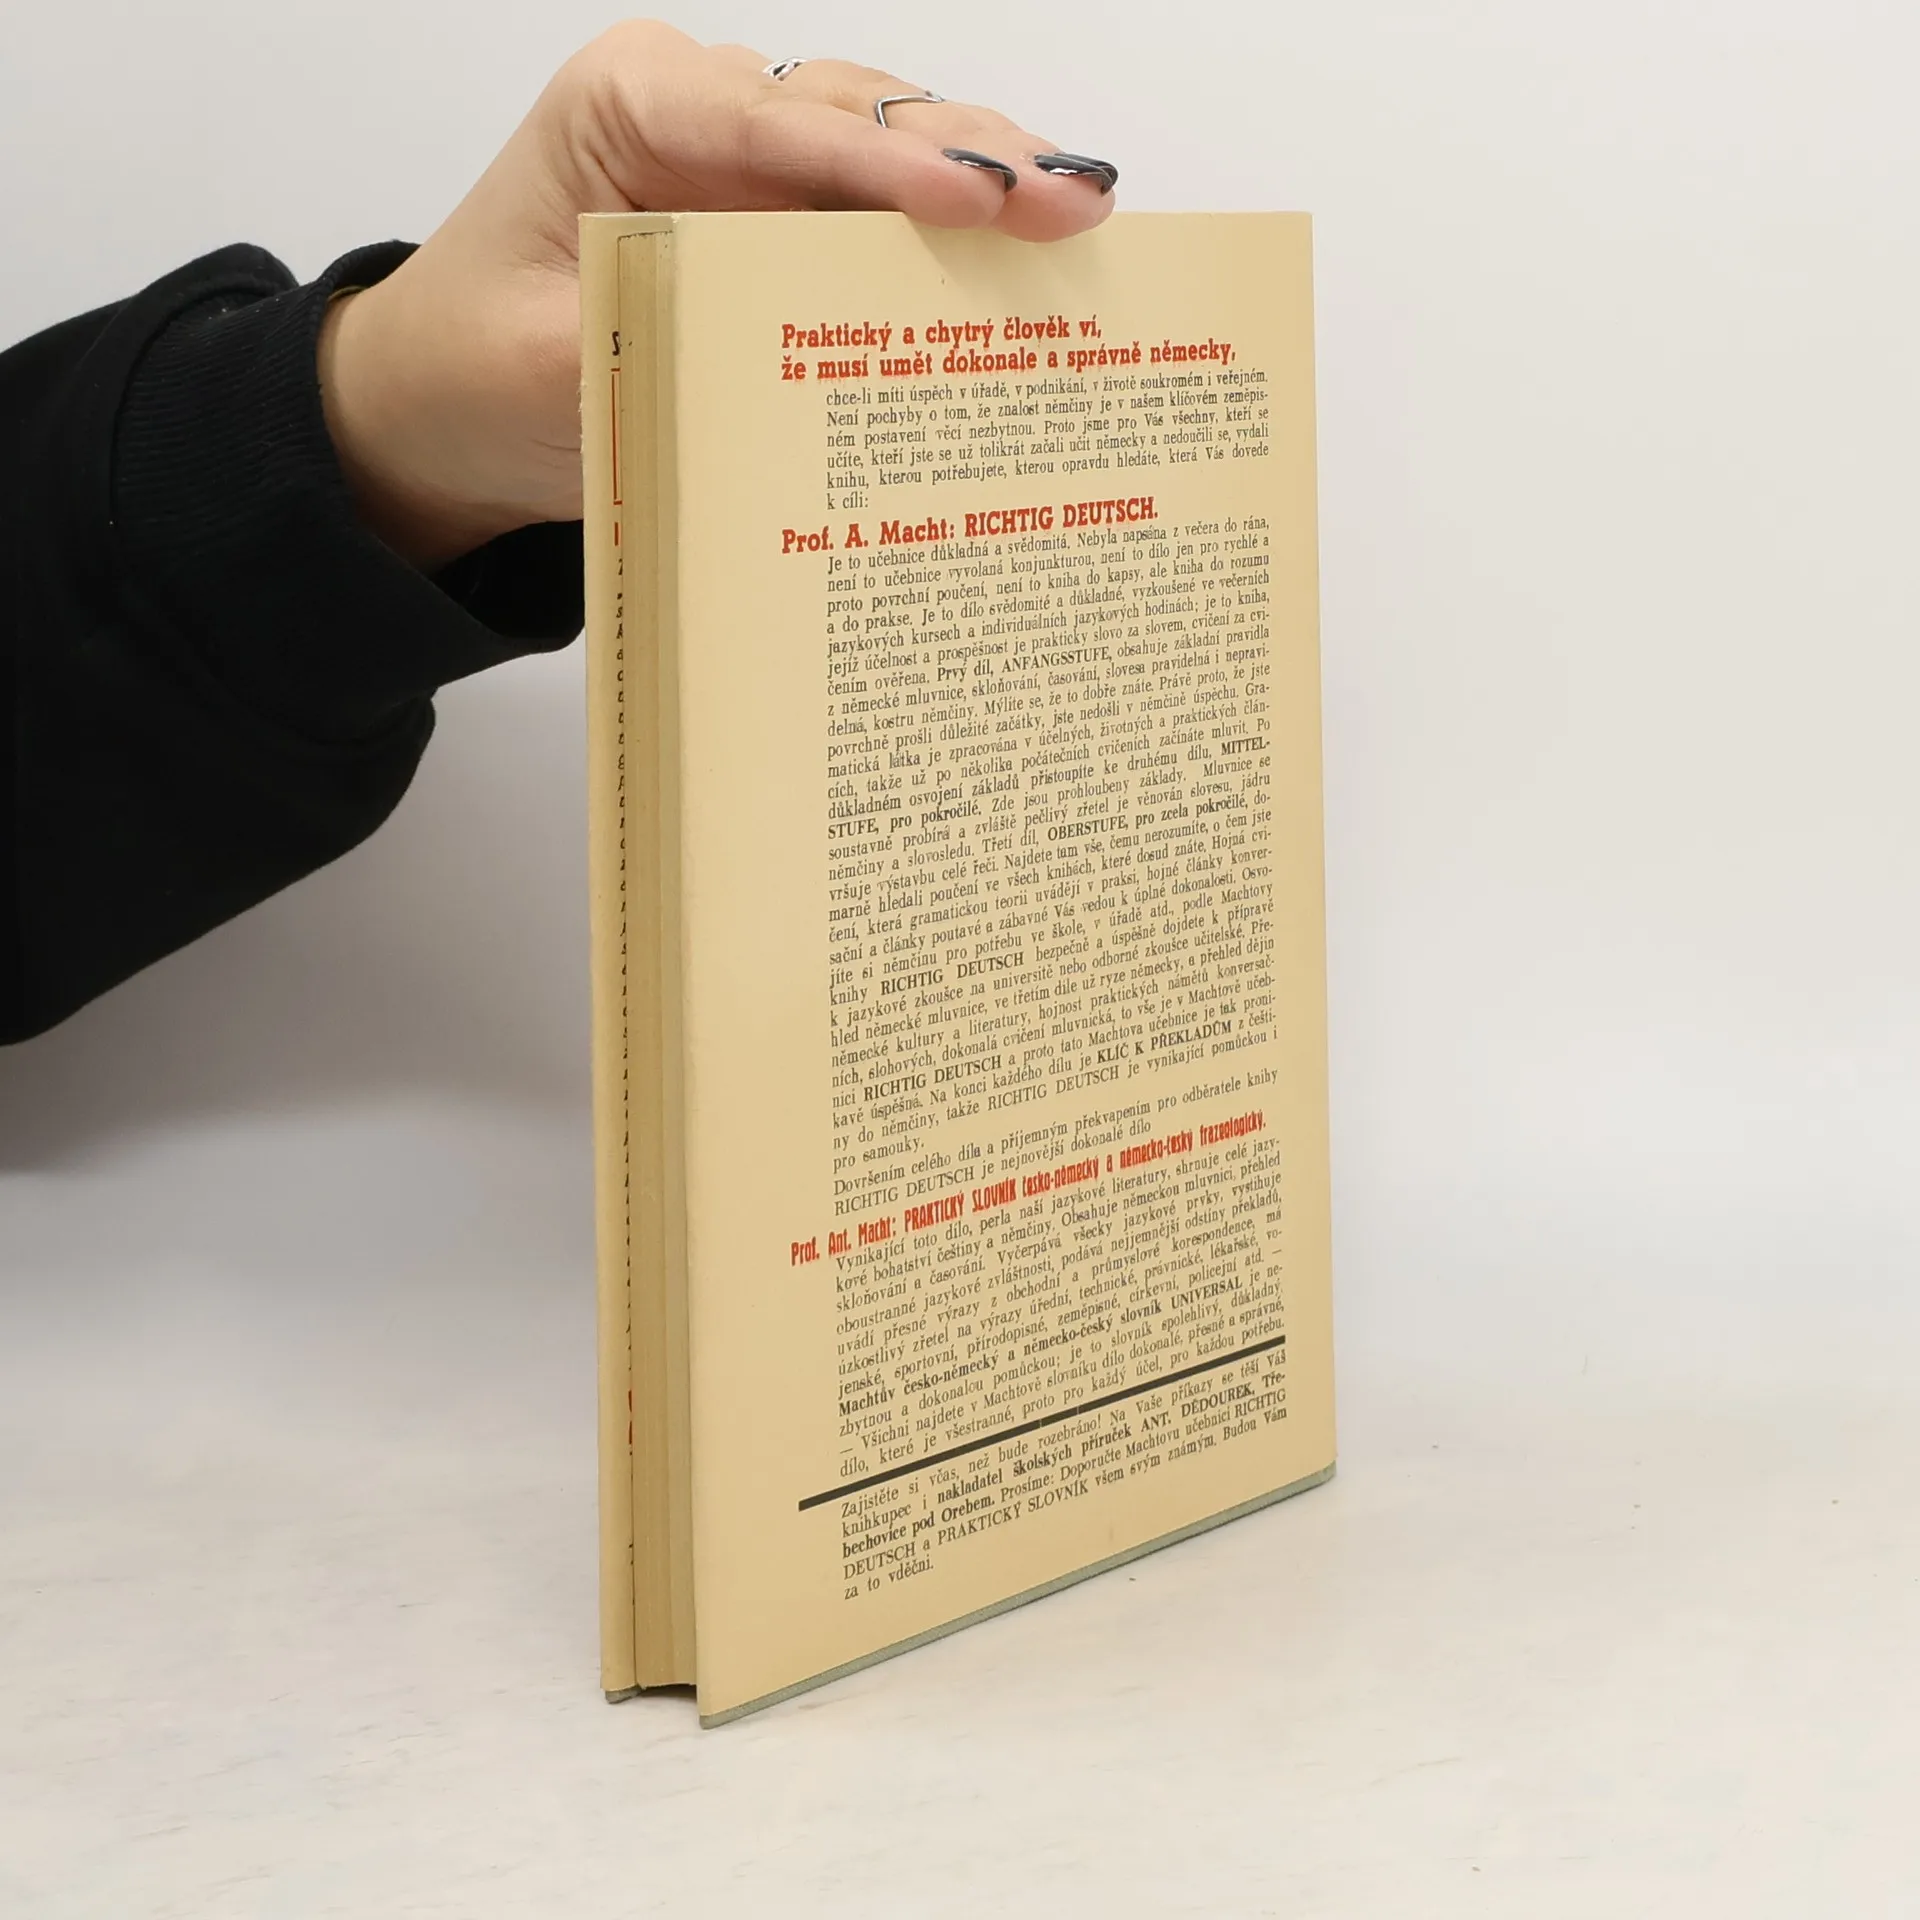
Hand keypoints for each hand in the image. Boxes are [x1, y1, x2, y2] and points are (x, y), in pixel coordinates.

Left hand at [317, 22, 1119, 570]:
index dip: (885, 158)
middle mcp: (704, 112)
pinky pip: (881, 226)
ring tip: (1082, 218)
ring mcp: (753, 168)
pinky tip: (1031, 266)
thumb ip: (667, 344)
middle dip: (971, 156)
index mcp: (629, 104)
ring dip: (988, 186)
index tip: (976, 196)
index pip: (776, 118)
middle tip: (1071, 203)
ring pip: (891, 154)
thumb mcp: (552, 368)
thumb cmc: (474, 367)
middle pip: (860, 115)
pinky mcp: (781, 228)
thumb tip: (792, 364)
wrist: (441, 407)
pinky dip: (955, 248)